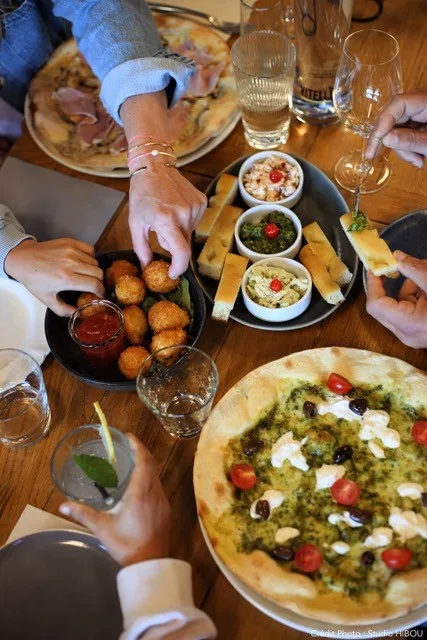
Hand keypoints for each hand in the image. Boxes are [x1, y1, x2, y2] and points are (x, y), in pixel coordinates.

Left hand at [4, 238, 103, 316]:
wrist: (22, 258)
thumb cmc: (34, 279)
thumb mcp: (46, 299)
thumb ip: (63, 310)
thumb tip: (78, 313)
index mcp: (66, 279)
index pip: (94, 284)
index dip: (101, 291)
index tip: (100, 294)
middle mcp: (71, 263)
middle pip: (98, 272)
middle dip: (99, 282)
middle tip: (94, 286)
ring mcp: (71, 251)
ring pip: (95, 261)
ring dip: (94, 270)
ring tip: (87, 275)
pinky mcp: (70, 242)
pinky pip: (90, 249)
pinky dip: (91, 257)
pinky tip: (85, 262)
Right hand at [59, 434, 170, 566]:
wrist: (151, 564)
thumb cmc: (127, 545)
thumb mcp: (102, 528)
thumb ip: (83, 514)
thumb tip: (63, 505)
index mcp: (140, 493)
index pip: (143, 461)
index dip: (138, 446)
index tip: (129, 436)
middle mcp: (155, 493)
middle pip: (152, 465)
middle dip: (141, 452)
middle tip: (128, 445)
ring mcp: (163, 501)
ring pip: (157, 475)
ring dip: (147, 465)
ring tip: (132, 461)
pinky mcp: (166, 510)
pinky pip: (159, 486)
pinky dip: (150, 477)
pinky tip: (140, 484)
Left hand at [129, 162, 205, 278]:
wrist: (154, 165)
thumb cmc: (141, 194)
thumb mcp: (135, 223)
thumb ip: (141, 248)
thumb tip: (148, 267)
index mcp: (165, 220)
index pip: (181, 253)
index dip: (179, 268)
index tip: (172, 274)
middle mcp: (183, 214)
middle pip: (182, 244)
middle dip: (171, 243)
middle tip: (159, 228)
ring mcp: (195, 207)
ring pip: (188, 233)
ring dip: (178, 230)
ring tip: (167, 214)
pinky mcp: (201, 201)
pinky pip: (194, 222)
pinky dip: (185, 220)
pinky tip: (176, 207)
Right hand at [366, 91, 426, 167]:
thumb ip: (410, 140)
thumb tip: (385, 138)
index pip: (399, 104)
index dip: (384, 121)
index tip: (377, 141)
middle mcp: (422, 103)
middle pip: (395, 118)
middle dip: (393, 140)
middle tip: (377, 157)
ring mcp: (421, 113)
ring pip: (399, 129)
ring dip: (404, 149)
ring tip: (419, 162)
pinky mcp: (421, 123)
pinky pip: (407, 134)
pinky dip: (409, 148)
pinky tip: (419, 158)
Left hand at [366, 250, 426, 347]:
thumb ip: (417, 271)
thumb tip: (398, 257)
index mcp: (409, 324)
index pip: (376, 305)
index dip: (373, 284)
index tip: (375, 267)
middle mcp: (407, 334)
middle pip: (384, 306)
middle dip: (394, 282)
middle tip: (399, 263)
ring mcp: (413, 334)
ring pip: (399, 304)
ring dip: (410, 284)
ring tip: (424, 267)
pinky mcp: (419, 330)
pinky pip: (410, 308)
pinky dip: (417, 292)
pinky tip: (426, 281)